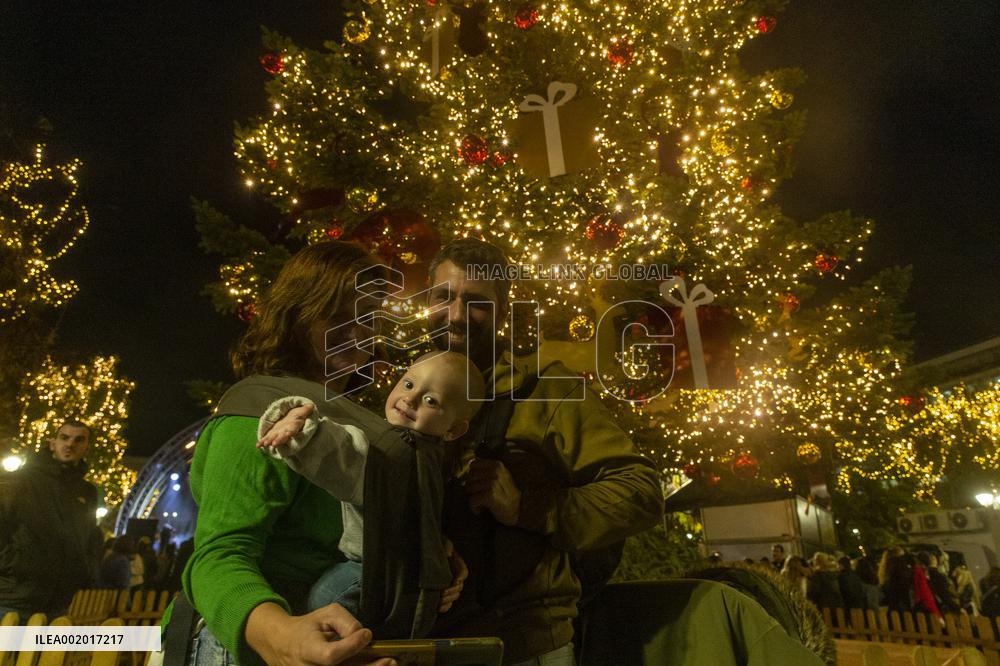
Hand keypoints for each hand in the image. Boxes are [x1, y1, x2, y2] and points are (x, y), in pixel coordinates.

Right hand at [246, 601, 394, 665]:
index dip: (350, 647)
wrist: (282, 644)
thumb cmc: (308, 628)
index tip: (366, 634)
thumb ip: (345, 622)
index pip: (331, 655)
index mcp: (308, 650)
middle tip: (389, 661)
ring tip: (387, 665)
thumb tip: (362, 635)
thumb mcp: (325, 615)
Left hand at [258, 403, 314, 450]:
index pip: (293, 430)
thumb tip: (310, 405)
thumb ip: (305, 409)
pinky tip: (258, 445)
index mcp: (294, 426)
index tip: (288, 434)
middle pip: (283, 436)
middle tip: (274, 444)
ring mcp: (279, 433)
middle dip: (279, 440)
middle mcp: (286, 431)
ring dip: (270, 441)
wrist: (294, 420)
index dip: (290, 433)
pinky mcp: (273, 434)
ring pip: (275, 438)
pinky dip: (262, 442)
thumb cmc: (298, 416)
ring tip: (265, 444)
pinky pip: (268, 438)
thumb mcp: (302, 411)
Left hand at [438, 538, 467, 612]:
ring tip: (439, 599)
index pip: (463, 572)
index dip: (461, 577)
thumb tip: (448, 553)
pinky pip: (447, 604)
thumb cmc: (433, 547)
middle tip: (443, 592)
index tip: (455, 580)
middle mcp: (454, 577)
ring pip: (454, 596)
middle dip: (452, 591)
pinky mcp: (442, 595)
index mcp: (456, 565)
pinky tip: (438, 607)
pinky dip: (445, 607)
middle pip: (459, 587)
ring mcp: (449, 587)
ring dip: (448, 599)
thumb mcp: (440, 543)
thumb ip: (446, 546)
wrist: (421, 556)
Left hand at [465, 457, 520, 526]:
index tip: (480, 485)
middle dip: (472, 488)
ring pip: (469, 488)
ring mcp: (493, 483)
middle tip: (481, 496)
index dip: (473, 476)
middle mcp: (495, 472)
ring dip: (473, 498)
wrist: (517, 510)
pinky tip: (480, 510)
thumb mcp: (500, 475)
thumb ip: (486, 469)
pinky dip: (474, 507)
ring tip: (482, 503)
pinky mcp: (490, 495)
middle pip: (469, 477)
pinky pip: (472, 500)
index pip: (473, 465)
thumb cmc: (506, 494)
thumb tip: (469, 462)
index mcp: (497, 465)